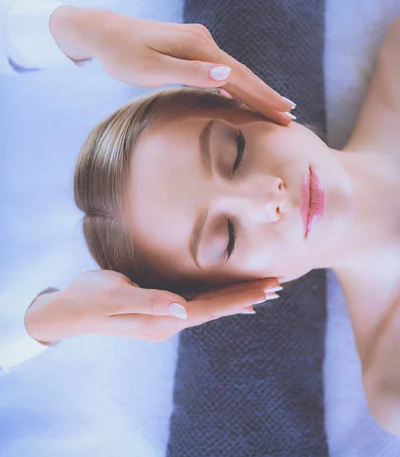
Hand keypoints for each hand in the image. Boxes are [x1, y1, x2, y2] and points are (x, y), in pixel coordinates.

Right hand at [24, 270, 281, 343]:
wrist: (67, 310)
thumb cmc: (88, 299)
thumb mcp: (114, 296)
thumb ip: (149, 301)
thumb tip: (183, 308)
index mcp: (162, 321)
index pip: (211, 308)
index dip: (240, 297)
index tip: (269, 287)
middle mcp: (168, 321)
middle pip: (217, 308)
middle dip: (248, 296)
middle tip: (279, 285)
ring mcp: (165, 316)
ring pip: (210, 305)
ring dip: (237, 297)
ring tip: (264, 290)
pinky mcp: (159, 306)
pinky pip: (197, 301)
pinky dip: (218, 297)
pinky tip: (229, 298)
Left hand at [50, 6, 295, 124]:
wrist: (102, 31)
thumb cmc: (121, 54)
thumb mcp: (150, 68)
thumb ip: (189, 73)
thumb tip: (227, 74)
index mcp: (197, 47)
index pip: (239, 77)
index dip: (263, 97)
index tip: (285, 115)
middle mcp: (203, 41)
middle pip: (243, 72)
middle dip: (267, 95)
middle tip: (290, 116)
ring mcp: (198, 42)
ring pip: (235, 70)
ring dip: (256, 90)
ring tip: (276, 107)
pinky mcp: (191, 47)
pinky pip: (222, 69)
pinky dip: (237, 83)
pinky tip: (244, 93)